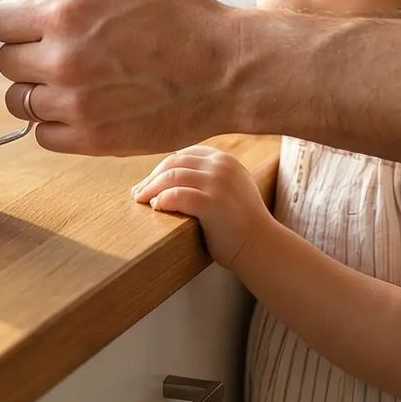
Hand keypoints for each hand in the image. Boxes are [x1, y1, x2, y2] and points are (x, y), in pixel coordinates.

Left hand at [0, 0, 242, 154]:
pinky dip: (54, 122)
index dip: (16, 18)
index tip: (35, 21)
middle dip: (26, 52)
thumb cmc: (177, 14)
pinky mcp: (92, 141)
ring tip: (74, 77)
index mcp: (65, 13)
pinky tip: (82, 104)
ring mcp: (76, 105)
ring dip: (36, 89)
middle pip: (5, 61)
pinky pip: (42, 135)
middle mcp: (63, 60)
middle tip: (61, 48)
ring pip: (19, 101)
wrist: (227, 69)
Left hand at [132, 145, 272, 267]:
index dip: (163, 167)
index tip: (150, 180)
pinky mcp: (212, 202)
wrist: (262, 247)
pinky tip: (156, 207)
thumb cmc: (241, 223)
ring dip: (151, 188)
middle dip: (152, 177)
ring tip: (141, 200)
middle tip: (138, 192)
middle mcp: (221, 166)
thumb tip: (172, 175)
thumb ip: (211, 176)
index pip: (184, 155)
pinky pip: (177, 196)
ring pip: (171, 177)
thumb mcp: (231, 187)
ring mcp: (217, 182)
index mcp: (224, 160)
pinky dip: (162, 200)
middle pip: (174, 163)